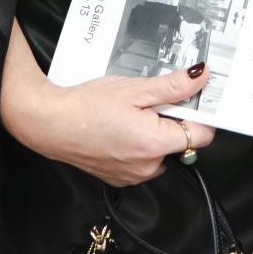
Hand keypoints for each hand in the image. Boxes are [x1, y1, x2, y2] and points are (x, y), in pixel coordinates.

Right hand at [1, 25, 214, 186]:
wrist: (50, 124)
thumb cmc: (87, 106)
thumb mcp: (135, 89)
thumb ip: (173, 85)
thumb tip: (202, 76)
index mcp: (155, 145)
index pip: (202, 136)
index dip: (201, 113)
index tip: (194, 96)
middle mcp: (148, 167)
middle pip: (181, 141)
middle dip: (173, 118)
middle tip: (152, 98)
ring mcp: (133, 175)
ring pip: (161, 149)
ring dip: (155, 130)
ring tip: (132, 111)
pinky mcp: (120, 176)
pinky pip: (143, 158)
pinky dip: (139, 142)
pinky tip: (121, 125)